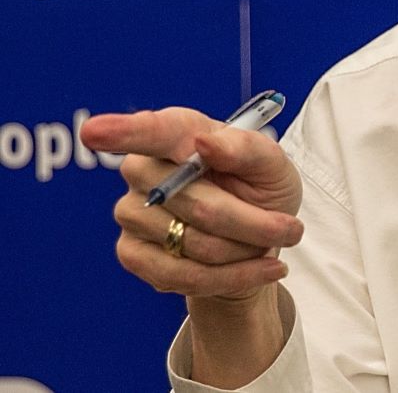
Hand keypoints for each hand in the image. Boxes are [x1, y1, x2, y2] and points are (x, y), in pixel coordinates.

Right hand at [82, 107, 303, 299]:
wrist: (257, 240)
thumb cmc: (261, 189)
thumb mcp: (273, 165)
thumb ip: (248, 148)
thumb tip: (206, 143)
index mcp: (179, 134)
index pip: (151, 131)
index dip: (123, 132)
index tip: (95, 132)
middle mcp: (145, 170)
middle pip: (197, 204)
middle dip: (254, 224)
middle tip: (290, 229)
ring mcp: (131, 212)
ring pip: (195, 244)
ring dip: (245, 252)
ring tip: (268, 245)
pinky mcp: (132, 253)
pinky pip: (182, 276)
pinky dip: (232, 277)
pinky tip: (259, 268)